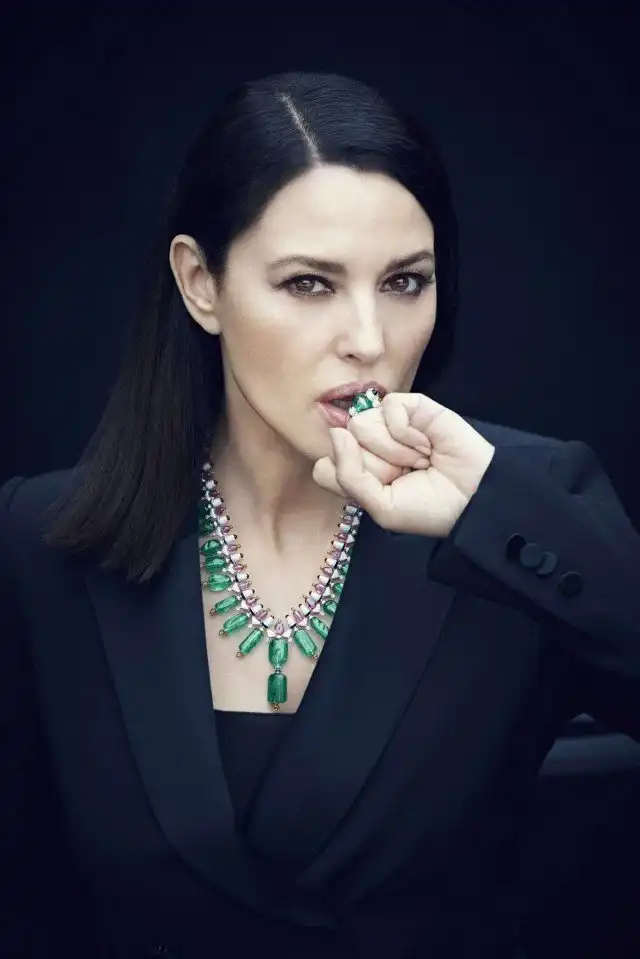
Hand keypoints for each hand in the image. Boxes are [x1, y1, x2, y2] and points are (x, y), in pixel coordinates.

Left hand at [313, 392, 494, 537]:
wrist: (474, 496)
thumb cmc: (429, 508)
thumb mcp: (381, 506)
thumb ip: (348, 475)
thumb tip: (337, 431)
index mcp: (358, 474)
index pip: (324, 467)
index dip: (347, 478)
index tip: (377, 491)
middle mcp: (368, 447)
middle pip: (342, 445)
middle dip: (376, 466)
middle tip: (406, 475)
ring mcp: (388, 424)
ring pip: (360, 423)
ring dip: (393, 449)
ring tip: (419, 460)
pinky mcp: (411, 406)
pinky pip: (388, 406)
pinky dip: (406, 431)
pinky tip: (424, 443)